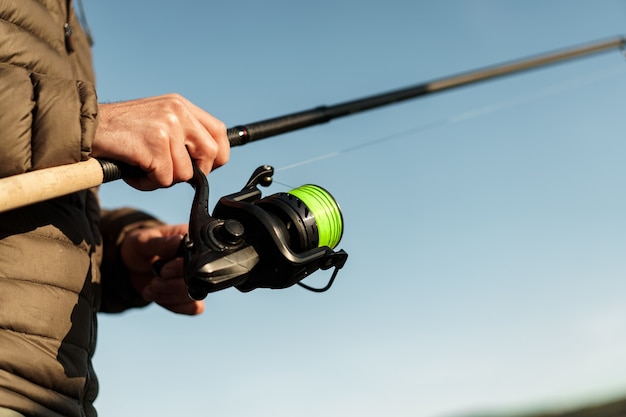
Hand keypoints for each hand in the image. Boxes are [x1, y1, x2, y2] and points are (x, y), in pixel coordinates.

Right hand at [93, 94, 229, 189]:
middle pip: (210, 154)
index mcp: (181, 105)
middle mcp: (177, 112)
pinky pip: (164, 179)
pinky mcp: (153, 144)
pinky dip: (147, 183)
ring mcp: (166, 127)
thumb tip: (208, 162)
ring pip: (185, 173)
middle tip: (169, 172)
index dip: (216, 156)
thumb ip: (182, 134)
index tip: (203, 167)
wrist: (84, 127)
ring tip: (142, 168)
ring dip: (163, 179)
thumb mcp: (157, 121)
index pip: (219, 132)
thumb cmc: (120, 132)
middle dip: (194, 173)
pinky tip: (133, 170)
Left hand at [120, 223, 203, 314]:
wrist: (131, 266)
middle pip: (198, 281)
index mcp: (194, 243)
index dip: (181, 268)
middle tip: (154, 282)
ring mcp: (196, 280)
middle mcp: (199, 262)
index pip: (199, 259)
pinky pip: (192, 308)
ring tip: (151, 288)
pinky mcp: (190, 296)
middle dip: (172, 285)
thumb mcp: (144, 241)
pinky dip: (174, 305)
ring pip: (194, 297)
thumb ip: (160, 243)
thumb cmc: (140, 248)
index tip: (163, 270)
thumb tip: (177, 241)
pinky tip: (159, 296)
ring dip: (169, 296)